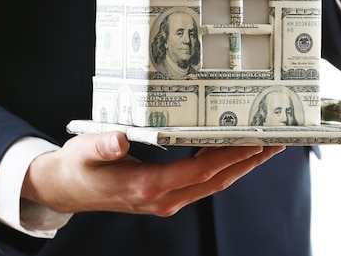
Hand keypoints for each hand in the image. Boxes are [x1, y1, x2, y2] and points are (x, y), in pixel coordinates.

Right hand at [21, 132, 284, 215]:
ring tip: (264, 147)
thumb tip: (119, 139)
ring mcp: (166, 200)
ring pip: (213, 184)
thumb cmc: (76, 167)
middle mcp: (163, 198)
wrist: (65, 190)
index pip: (200, 171)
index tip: (255, 142)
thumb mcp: (83, 151)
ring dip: (241, 166)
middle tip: (276, 142)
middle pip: (216, 180)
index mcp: (147, 186)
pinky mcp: (166, 196)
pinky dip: (222, 168)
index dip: (230, 157)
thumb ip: (101, 146)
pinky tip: (232, 152)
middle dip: (248, 161)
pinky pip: (202, 183)